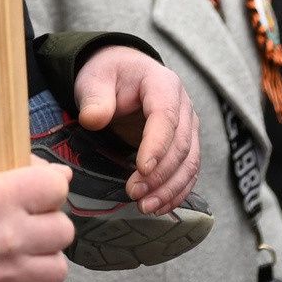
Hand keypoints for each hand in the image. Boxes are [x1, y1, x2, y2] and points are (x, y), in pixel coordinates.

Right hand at [0, 145, 72, 281]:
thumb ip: (16, 159)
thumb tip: (60, 174)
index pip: (56, 188)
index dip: (49, 186)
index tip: (37, 191)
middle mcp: (8, 237)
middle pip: (63, 230)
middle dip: (48, 222)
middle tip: (28, 221)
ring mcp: (6, 274)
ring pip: (57, 267)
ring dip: (43, 257)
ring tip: (22, 250)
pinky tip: (18, 275)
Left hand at [70, 45, 198, 212]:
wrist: (123, 74)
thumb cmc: (109, 75)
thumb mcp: (95, 79)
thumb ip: (95, 98)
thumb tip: (92, 119)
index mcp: (163, 83)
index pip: (166, 116)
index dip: (157, 144)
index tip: (141, 169)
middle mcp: (183, 105)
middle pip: (181, 144)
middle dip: (160, 174)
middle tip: (134, 193)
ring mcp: (188, 126)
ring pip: (189, 162)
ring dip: (170, 189)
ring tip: (146, 206)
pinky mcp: (186, 144)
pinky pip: (189, 171)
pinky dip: (177, 191)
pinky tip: (160, 206)